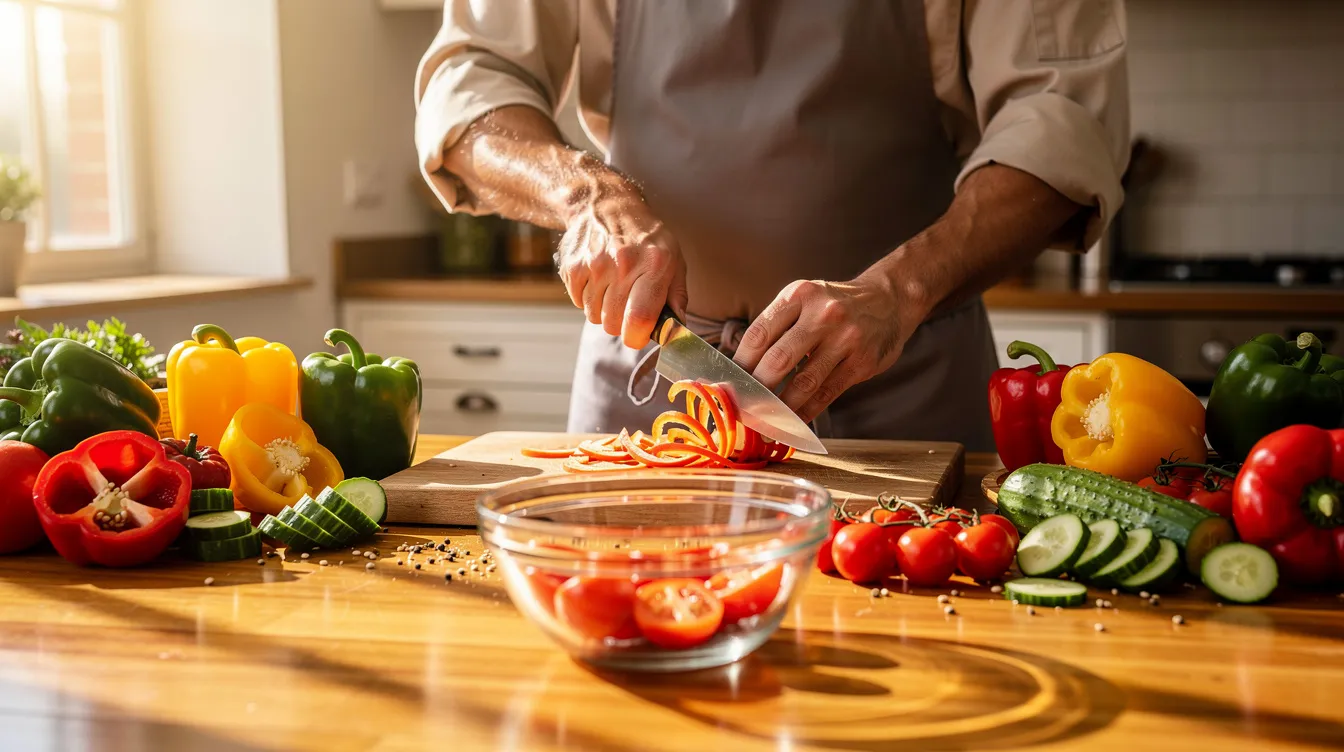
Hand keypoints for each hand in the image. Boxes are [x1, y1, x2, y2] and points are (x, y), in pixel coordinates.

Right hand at [556, 186, 687, 348]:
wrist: (606, 204)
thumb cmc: (645, 237)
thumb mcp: (673, 259)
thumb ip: (677, 297)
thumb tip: (676, 330)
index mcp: (655, 264)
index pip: (639, 319)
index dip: (638, 336)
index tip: (639, 334)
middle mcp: (623, 264)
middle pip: (614, 324)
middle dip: (621, 323)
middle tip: (627, 305)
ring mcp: (595, 265)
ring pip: (594, 317)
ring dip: (603, 310)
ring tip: (613, 287)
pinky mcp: (573, 267)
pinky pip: (579, 303)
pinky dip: (588, 298)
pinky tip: (598, 279)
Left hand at [732, 273, 912, 422]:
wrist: (889, 300)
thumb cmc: (834, 306)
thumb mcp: (804, 300)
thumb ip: (777, 328)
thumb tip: (740, 369)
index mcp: (799, 295)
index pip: (758, 335)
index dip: (739, 365)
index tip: (729, 386)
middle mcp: (822, 314)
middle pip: (777, 360)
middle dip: (756, 391)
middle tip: (743, 410)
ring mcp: (846, 338)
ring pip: (803, 382)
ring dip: (780, 409)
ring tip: (764, 424)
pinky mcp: (862, 362)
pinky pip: (827, 393)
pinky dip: (806, 412)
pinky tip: (792, 423)